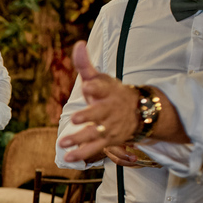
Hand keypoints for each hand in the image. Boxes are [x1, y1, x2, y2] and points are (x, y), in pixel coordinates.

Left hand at [58, 41, 141, 163]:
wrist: (139, 112)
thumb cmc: (112, 93)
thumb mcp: (100, 78)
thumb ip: (85, 64)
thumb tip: (78, 44)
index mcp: (108, 92)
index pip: (102, 87)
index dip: (95, 86)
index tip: (87, 86)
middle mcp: (109, 109)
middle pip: (99, 113)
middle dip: (88, 116)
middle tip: (75, 118)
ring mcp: (109, 126)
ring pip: (95, 133)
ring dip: (79, 139)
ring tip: (63, 143)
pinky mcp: (108, 139)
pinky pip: (95, 148)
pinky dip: (82, 154)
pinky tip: (68, 158)